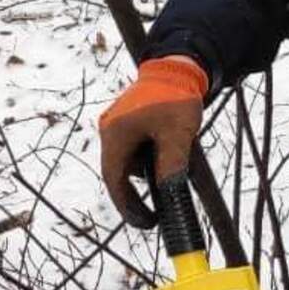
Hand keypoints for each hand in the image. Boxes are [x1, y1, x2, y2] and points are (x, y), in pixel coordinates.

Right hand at [98, 55, 207, 227]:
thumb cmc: (176, 97)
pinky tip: (169, 156)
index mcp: (116, 134)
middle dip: (137, 195)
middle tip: (154, 216)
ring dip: (149, 174)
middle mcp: (110, 131)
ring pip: (130, 163)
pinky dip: (150, 161)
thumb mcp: (178, 134)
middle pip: (119, 173)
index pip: (114, 179)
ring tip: (174, 173)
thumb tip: (169, 193)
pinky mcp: (129, 125)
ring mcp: (118, 127)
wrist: (177, 67)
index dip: (127, 205)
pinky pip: (136, 151)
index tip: (145, 223)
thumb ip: (171, 163)